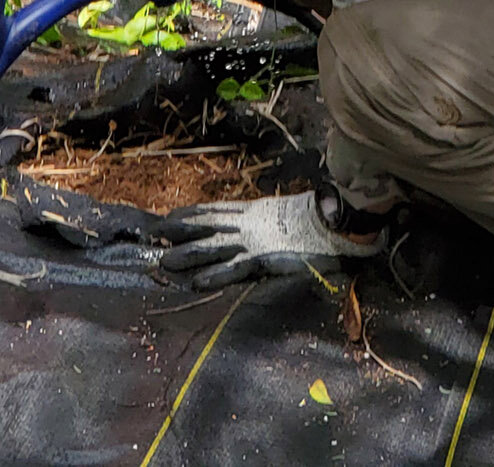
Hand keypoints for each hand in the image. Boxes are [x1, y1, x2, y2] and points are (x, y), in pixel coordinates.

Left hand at [157, 189, 385, 288]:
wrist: (339, 222)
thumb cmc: (320, 221)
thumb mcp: (288, 217)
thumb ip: (273, 219)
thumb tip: (265, 223)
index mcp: (256, 212)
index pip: (217, 211)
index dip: (193, 214)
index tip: (170, 216)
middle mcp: (251, 224)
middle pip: (208, 226)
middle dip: (181, 231)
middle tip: (154, 235)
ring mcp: (256, 241)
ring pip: (214, 247)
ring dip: (189, 254)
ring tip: (165, 260)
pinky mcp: (266, 258)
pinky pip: (236, 268)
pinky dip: (216, 274)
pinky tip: (197, 282)